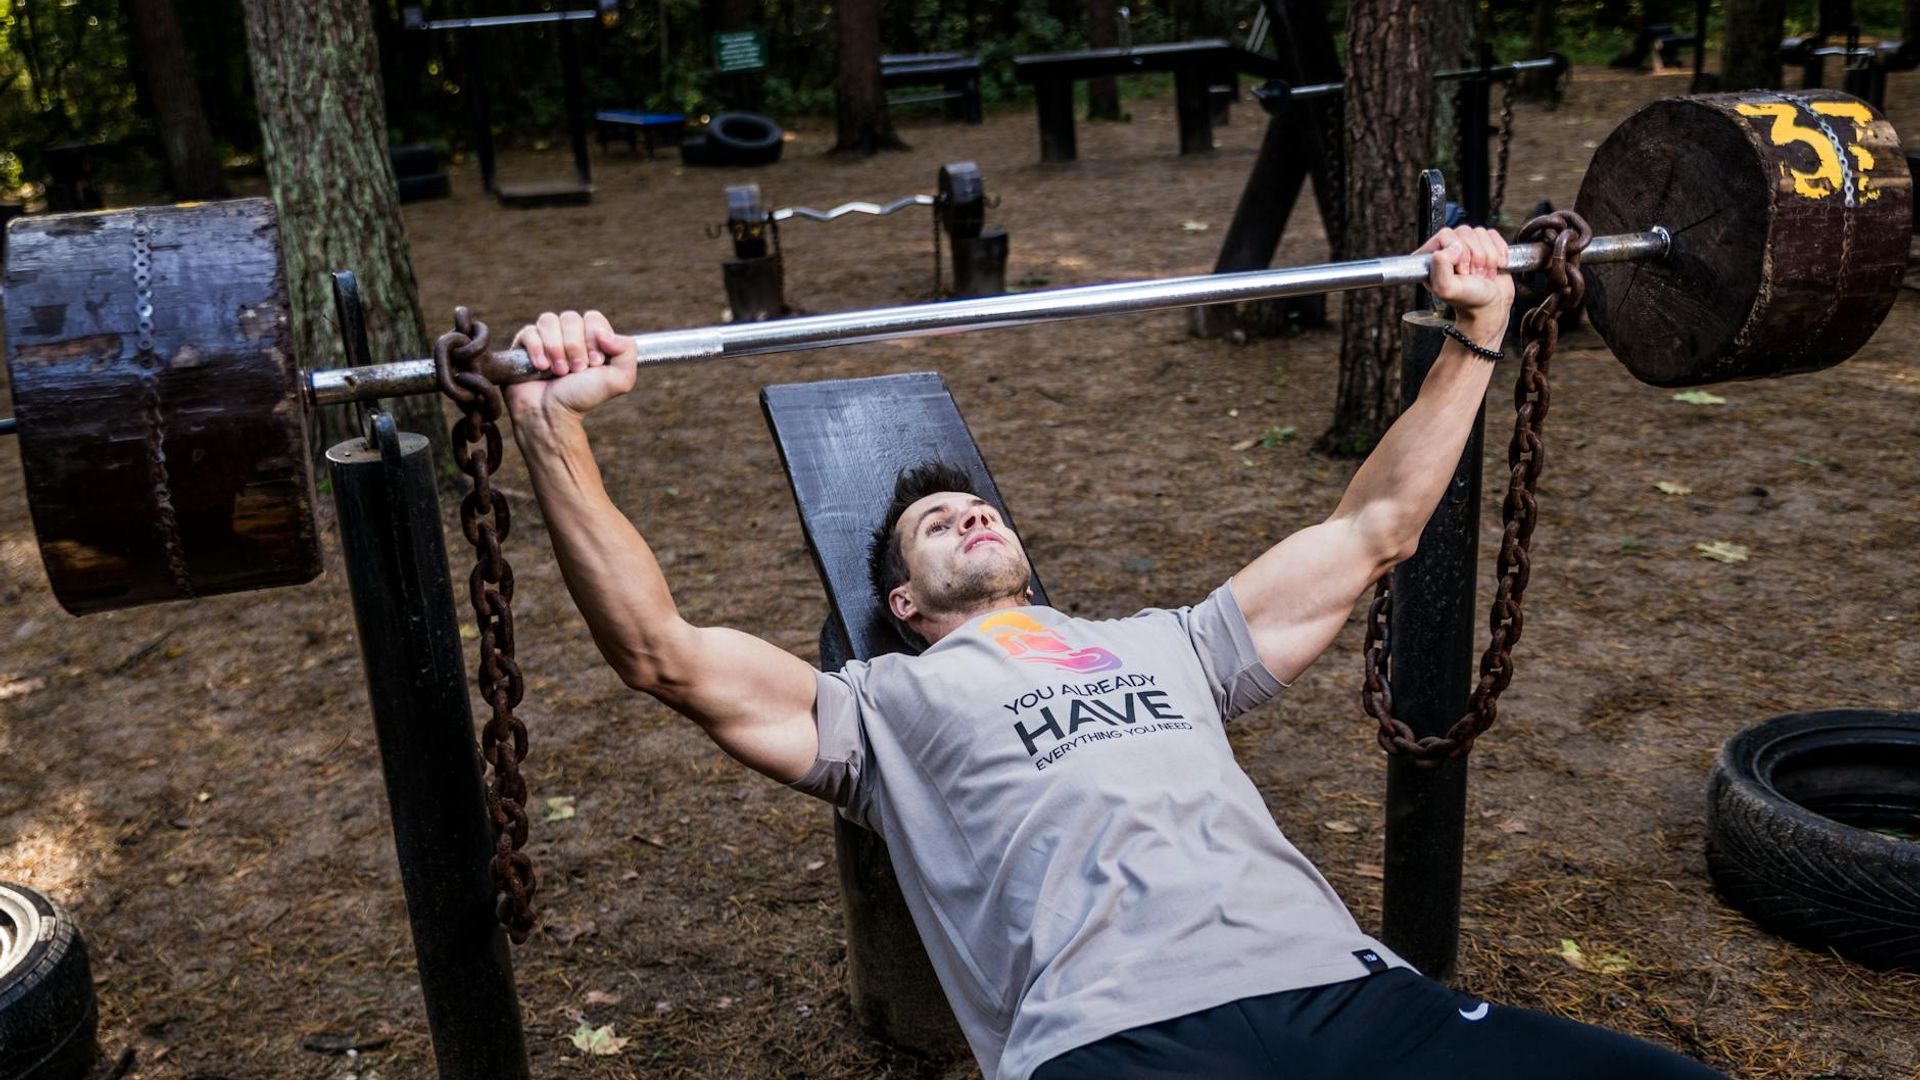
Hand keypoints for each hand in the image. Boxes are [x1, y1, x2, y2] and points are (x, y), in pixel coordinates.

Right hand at [505, 310, 637, 425]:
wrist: (551, 414)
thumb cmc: (583, 398)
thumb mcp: (619, 379)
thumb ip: (627, 351)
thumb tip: (605, 332)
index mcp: (591, 338)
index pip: (593, 318)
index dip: (593, 338)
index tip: (594, 363)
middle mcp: (568, 334)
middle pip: (570, 318)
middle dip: (574, 347)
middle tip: (575, 371)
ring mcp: (545, 337)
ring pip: (549, 321)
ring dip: (556, 349)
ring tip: (558, 372)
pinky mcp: (524, 344)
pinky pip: (529, 331)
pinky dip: (537, 349)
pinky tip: (541, 368)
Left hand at [1415, 226, 1513, 337]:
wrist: (1491, 307)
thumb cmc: (1468, 300)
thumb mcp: (1446, 288)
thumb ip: (1440, 266)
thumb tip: (1453, 246)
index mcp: (1430, 257)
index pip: (1445, 235)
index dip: (1459, 253)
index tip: (1462, 273)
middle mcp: (1446, 249)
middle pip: (1464, 232)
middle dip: (1475, 256)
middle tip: (1473, 276)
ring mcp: (1465, 245)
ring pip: (1480, 233)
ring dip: (1487, 257)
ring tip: (1482, 274)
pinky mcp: (1484, 244)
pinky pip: (1493, 234)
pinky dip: (1499, 252)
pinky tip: (1494, 267)